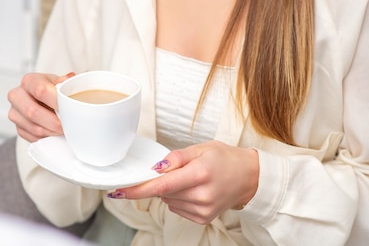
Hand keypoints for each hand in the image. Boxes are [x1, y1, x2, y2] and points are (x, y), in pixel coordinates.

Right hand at [7, 72, 74, 141]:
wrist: (46, 100)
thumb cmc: (53, 90)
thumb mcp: (61, 82)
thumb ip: (64, 82)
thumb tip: (68, 79)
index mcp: (29, 81)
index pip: (40, 90)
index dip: (56, 102)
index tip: (68, 109)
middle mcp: (17, 95)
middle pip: (32, 112)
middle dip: (53, 122)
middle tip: (67, 125)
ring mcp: (15, 113)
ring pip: (34, 127)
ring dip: (52, 131)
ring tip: (64, 130)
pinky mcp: (18, 128)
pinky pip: (33, 137)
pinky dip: (47, 137)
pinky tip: (55, 133)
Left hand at [107, 141, 258, 223]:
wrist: (249, 177)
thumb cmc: (225, 159)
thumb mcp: (200, 148)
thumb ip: (174, 158)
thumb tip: (154, 168)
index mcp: (199, 174)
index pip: (160, 186)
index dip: (137, 190)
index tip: (118, 192)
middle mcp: (201, 195)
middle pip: (162, 193)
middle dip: (161, 182)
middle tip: (178, 170)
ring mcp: (202, 210)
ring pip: (168, 201)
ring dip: (171, 191)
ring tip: (191, 179)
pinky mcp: (203, 218)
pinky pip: (177, 208)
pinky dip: (178, 199)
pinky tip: (194, 190)